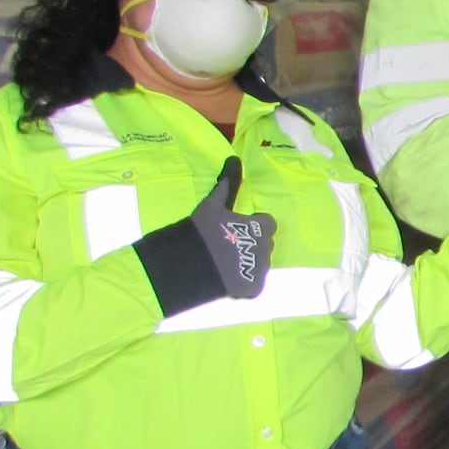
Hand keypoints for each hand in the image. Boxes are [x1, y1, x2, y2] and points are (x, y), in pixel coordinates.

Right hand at [134, 157, 276, 315]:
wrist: (181, 268)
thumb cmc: (199, 233)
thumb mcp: (213, 205)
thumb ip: (229, 183)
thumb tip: (234, 157)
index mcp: (260, 227)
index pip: (267, 224)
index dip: (251, 226)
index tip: (233, 230)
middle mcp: (265, 249)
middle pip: (265, 244)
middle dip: (250, 245)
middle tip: (226, 248)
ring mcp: (259, 272)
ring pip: (259, 265)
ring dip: (247, 264)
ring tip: (223, 265)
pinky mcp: (251, 290)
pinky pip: (253, 286)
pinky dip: (242, 284)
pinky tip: (224, 279)